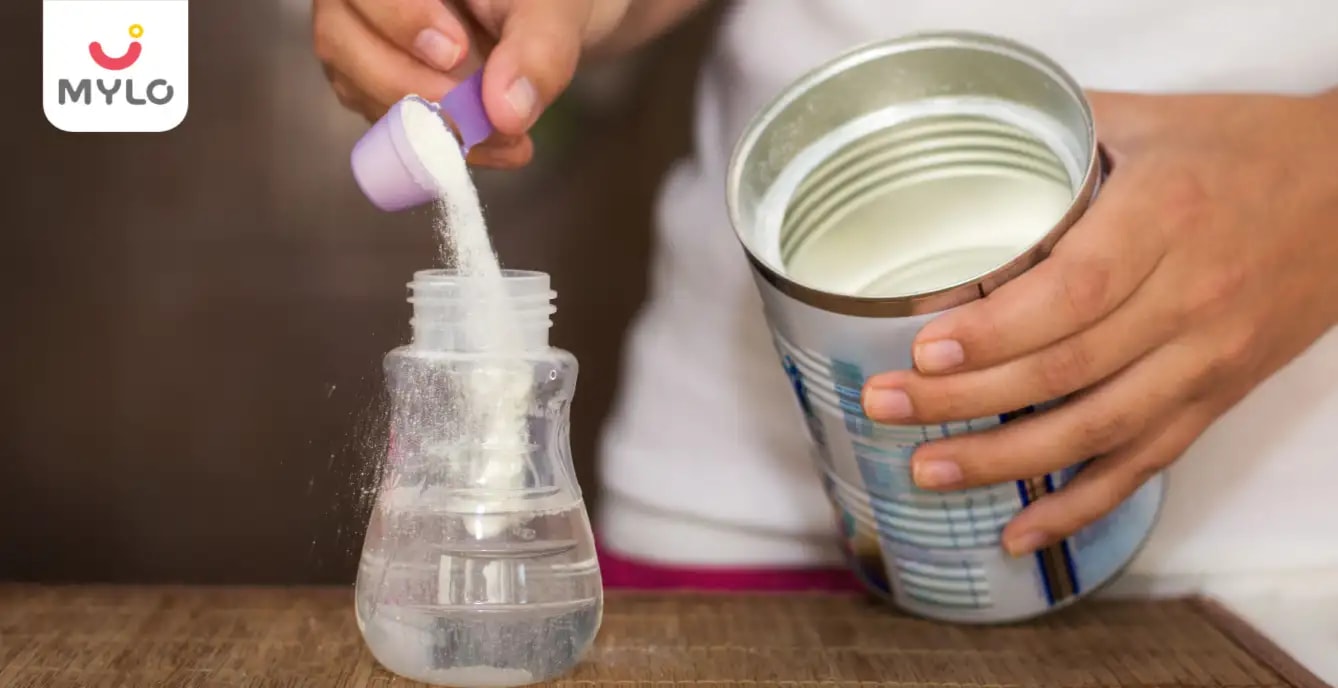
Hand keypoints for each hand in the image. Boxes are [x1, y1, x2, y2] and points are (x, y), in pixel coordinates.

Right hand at [311, 0, 630, 167]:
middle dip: (417, 89)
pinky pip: (384, 124)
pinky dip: (441, 145)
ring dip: (432, 127)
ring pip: (357, 87)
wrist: (539, 22)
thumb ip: (537, 49)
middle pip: (341, 39)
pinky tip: (496, 146)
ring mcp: (356, 41)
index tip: (455, 52)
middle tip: (490, 118)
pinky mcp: (370, 87)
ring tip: (509, 138)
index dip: (400, 18)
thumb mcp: (550, 13)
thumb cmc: (537, 2)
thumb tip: (505, 112)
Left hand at [860, 90, 1337, 556]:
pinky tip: (1019, 531)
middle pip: (1067, 370)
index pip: (1072, 292)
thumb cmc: (1239, 149)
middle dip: (965, 398)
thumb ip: (1055, 139)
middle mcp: (1190, 300)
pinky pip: (1145, 466)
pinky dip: (1080, 506)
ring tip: (927, 471)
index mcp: (1165, 219)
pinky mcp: (1216, 399)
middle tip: (887, 405)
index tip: (925, 348)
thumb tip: (956, 155)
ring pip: (1097, 430)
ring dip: (1005, 462)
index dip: (996, 330)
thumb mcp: (1147, 120)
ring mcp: (1207, 361)